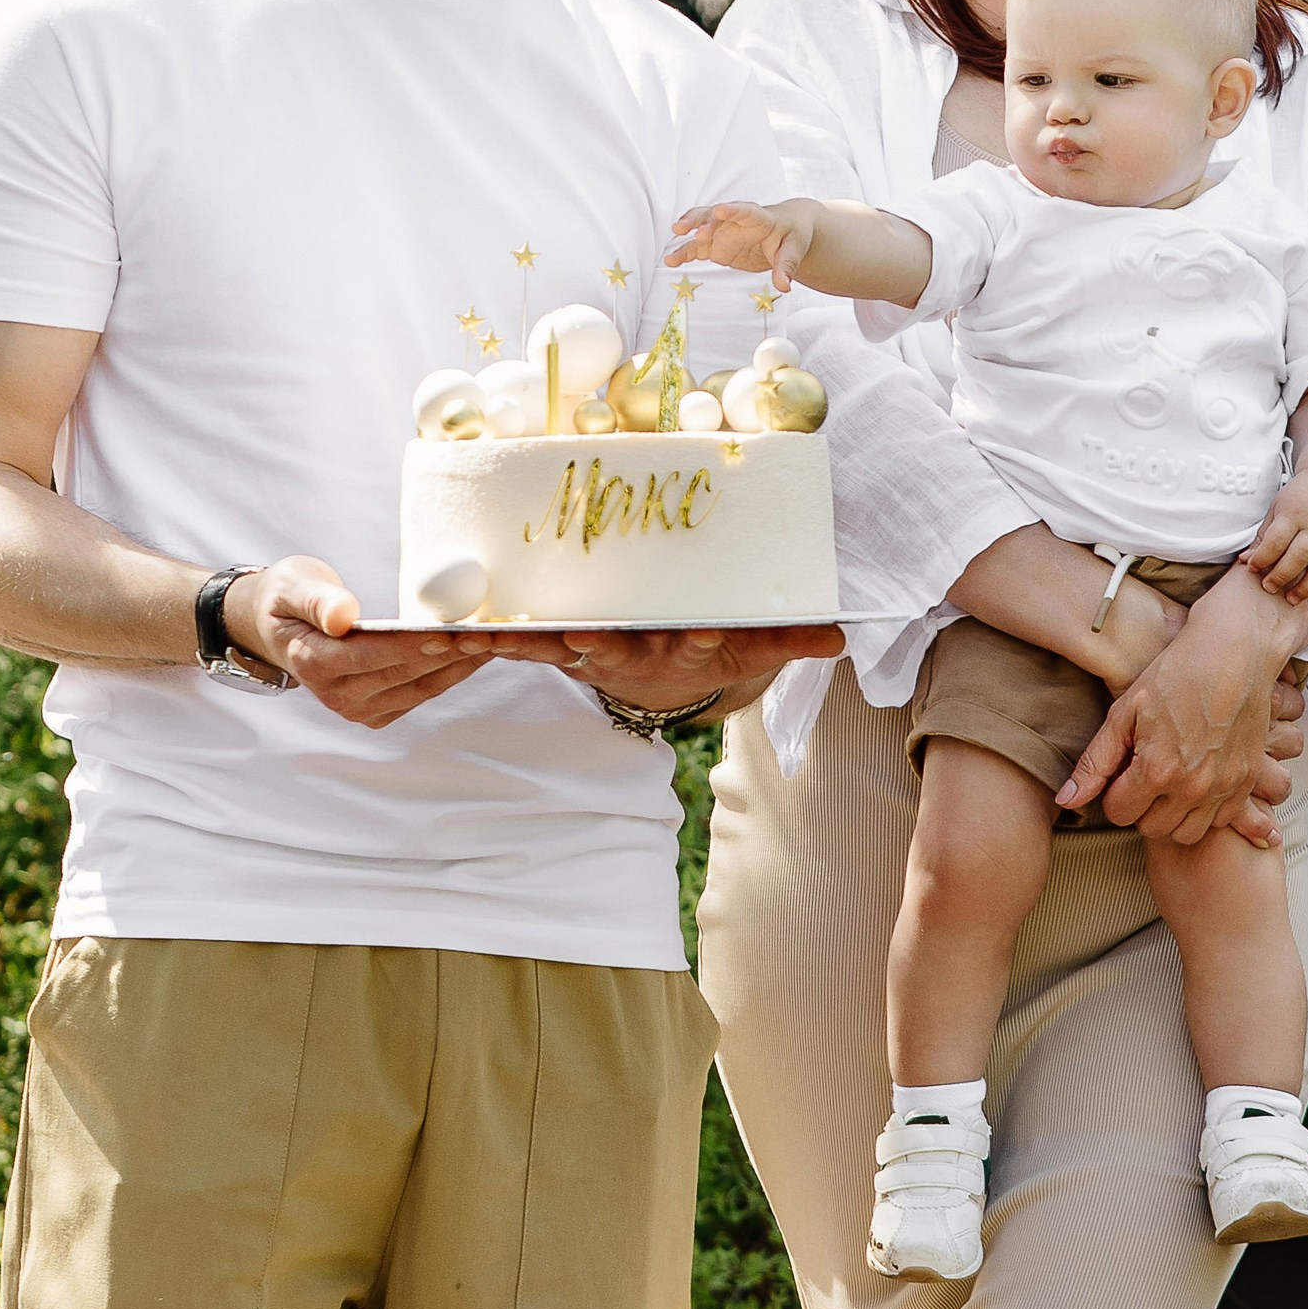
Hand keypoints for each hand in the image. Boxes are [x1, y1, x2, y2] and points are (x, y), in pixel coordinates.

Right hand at [226, 558, 493, 725]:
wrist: (281, 628)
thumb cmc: (289, 599)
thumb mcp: (293, 586)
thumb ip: (317, 601)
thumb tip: (341, 615)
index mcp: (313, 664)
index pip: (371, 657)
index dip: (412, 646)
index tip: (450, 632)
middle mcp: (338, 696)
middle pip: (405, 673)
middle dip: (451, 651)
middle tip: (494, 630)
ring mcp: (361, 709)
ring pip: (423, 686)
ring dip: (463, 663)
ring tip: (500, 637)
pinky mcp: (381, 711)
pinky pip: (426, 690)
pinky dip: (455, 669)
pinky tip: (482, 648)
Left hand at [506, 622, 844, 716]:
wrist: (666, 678)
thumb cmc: (712, 649)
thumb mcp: (753, 650)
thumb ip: (790, 639)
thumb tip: (840, 636)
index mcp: (685, 651)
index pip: (698, 647)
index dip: (703, 641)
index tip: (708, 632)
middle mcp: (638, 654)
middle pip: (622, 650)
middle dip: (603, 644)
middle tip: (584, 637)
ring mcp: (597, 652)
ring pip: (563, 647)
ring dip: (535, 643)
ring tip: (503, 635)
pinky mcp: (562, 646)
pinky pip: (526, 643)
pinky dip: (498, 637)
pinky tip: (466, 630)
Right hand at [667, 200, 812, 291]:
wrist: (783, 233)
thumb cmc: (791, 236)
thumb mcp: (794, 250)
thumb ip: (786, 267)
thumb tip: (784, 286)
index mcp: (758, 217)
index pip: (744, 211)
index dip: (733, 210)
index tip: (721, 209)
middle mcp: (734, 221)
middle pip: (716, 215)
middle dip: (705, 221)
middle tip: (696, 232)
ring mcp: (722, 232)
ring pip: (700, 226)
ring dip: (688, 228)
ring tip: (676, 234)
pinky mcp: (714, 246)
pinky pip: (695, 248)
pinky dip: (683, 254)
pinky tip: (670, 261)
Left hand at [1056, 570, 1307, 843]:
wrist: (1236, 652)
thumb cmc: (1175, 674)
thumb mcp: (1124, 712)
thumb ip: (1095, 762)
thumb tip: (1066, 801)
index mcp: (1156, 770)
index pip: (1119, 814)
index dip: (1114, 793)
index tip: (1124, 769)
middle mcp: (1193, 787)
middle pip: (1151, 829)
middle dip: (1142, 807)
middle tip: (1146, 774)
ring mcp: (1225, 787)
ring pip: (1187, 833)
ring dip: (1174, 815)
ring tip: (1172, 782)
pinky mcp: (1248, 782)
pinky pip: (1221, 821)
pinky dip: (1207, 810)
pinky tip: (1200, 781)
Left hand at [1244, 466, 1307, 603]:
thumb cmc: (1299, 498)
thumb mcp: (1277, 509)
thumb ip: (1263, 536)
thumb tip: (1245, 561)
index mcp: (1294, 514)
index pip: (1277, 540)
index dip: (1263, 557)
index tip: (1252, 568)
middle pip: (1300, 556)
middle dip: (1282, 575)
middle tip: (1269, 588)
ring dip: (1307, 588)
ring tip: (1291, 599)